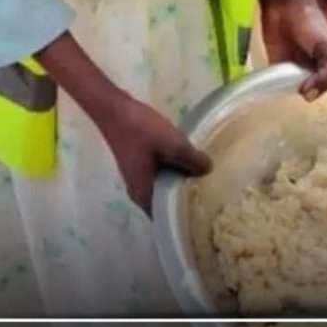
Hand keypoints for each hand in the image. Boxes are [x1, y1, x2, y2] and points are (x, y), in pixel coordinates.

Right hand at [98, 94, 211, 215]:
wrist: (114, 108)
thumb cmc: (139, 129)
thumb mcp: (171, 144)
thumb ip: (191, 160)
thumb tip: (209, 171)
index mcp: (144, 194)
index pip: (167, 218)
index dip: (186, 216)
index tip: (207, 211)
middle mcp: (139, 190)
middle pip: (167, 202)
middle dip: (187, 198)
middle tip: (212, 194)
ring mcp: (138, 176)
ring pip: (165, 186)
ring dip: (182, 182)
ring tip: (205, 178)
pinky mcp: (140, 163)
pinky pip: (161, 174)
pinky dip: (175, 171)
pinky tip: (189, 161)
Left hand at [260, 0, 326, 99]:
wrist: (284, 5)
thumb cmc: (312, 24)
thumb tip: (309, 97)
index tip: (322, 108)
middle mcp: (314, 72)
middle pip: (313, 95)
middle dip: (309, 102)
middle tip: (303, 105)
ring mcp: (294, 72)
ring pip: (295, 94)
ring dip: (290, 100)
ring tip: (288, 105)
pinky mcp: (276, 70)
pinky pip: (277, 88)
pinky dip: (274, 94)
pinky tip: (272, 101)